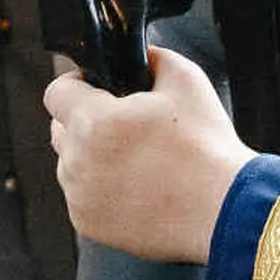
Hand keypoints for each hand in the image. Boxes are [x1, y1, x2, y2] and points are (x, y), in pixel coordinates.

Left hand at [43, 45, 253, 262]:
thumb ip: (152, 57)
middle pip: (61, 130)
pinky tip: (136, 186)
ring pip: (71, 165)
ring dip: (92, 157)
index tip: (95, 89)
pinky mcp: (89, 223)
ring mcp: (80, 196)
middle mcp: (78, 161)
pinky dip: (100, 190)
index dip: (77, 85)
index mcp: (93, 122)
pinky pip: (82, 196)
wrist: (223, 208)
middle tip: (124, 127)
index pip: (55, 93)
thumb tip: (140, 56)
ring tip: (136, 160)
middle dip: (84, 122)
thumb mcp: (186, 80)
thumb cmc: (206, 150)